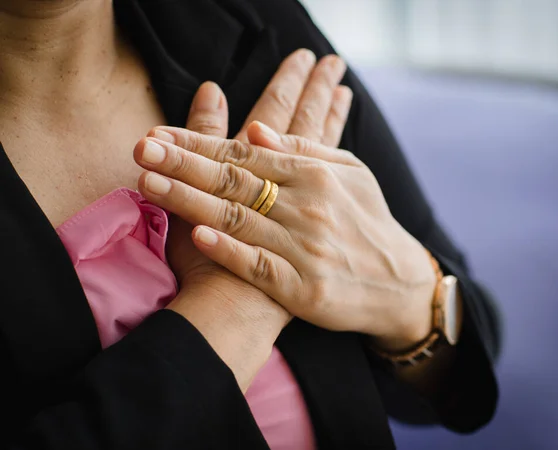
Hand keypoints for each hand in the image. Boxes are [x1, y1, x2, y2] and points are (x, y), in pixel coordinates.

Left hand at [160, 49, 350, 289]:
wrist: (397, 285)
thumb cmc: (368, 222)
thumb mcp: (350, 173)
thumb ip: (305, 148)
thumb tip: (256, 127)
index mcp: (316, 175)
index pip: (246, 153)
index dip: (201, 142)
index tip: (161, 133)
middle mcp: (309, 209)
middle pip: (236, 180)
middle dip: (184, 162)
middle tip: (142, 148)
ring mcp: (305, 250)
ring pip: (239, 219)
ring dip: (191, 201)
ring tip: (150, 183)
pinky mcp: (303, 290)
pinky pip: (260, 266)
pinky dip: (229, 251)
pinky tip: (199, 235)